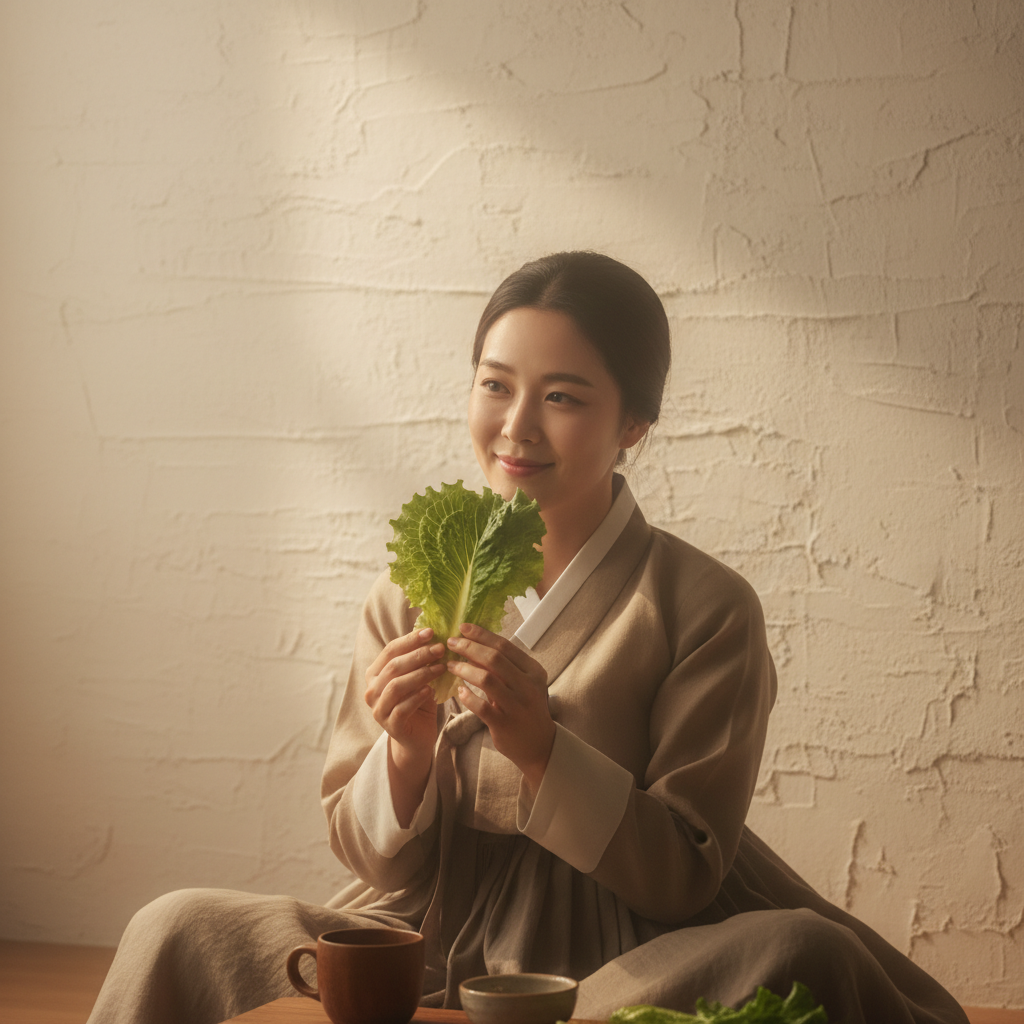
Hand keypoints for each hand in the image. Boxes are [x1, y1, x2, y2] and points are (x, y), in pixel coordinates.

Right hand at [364, 627, 443, 824]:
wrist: (418, 738)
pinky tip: (432, 690)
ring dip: (421, 674)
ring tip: (441, 668)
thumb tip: (436, 631)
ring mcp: (378, 709)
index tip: (432, 632)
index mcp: (375, 673)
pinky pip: (402, 708)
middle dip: (418, 655)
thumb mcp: (419, 677)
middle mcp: (371, 690)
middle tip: (440, 649)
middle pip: (394, 666)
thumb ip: (420, 658)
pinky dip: (417, 697)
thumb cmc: (418, 702)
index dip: (410, 639)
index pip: (390, 650)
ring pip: (396, 686)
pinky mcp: (389, 726)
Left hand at [446, 623, 554, 794]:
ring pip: (486, 679)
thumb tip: (474, 644)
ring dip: (464, 669)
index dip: (482, 635)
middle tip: (451, 643)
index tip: (463, 627)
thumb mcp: (523, 683)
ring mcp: (517, 705)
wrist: (539, 744)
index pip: (505, 646)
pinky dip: (467, 696)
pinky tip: (459, 690)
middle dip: (469, 647)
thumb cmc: (526, 708)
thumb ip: (503, 667)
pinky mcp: (504, 723)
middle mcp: (528, 686)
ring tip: (450, 665)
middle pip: (494, 659)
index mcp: (533, 671)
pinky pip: (481, 706)